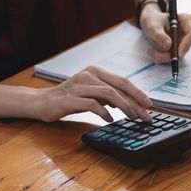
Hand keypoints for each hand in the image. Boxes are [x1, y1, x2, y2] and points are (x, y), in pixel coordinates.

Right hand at [35, 66, 152, 121]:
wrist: (41, 102)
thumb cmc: (70, 98)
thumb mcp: (91, 93)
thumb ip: (108, 95)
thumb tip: (131, 103)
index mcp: (95, 71)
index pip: (122, 81)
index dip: (137, 93)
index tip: (149, 104)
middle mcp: (88, 74)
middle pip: (119, 86)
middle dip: (135, 101)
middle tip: (146, 114)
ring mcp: (79, 85)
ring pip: (108, 93)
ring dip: (124, 106)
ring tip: (132, 117)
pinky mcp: (70, 98)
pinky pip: (92, 104)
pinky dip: (104, 112)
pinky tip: (110, 119)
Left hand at [139, 4, 190, 63]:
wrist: (150, 23)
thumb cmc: (153, 20)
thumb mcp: (152, 26)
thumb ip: (159, 35)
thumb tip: (168, 45)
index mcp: (186, 21)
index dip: (186, 44)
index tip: (178, 54)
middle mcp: (187, 32)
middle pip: (185, 47)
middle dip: (171, 54)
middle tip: (157, 55)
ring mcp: (183, 41)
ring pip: (178, 55)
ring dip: (164, 56)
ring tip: (151, 51)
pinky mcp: (178, 49)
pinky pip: (172, 57)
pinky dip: (162, 57)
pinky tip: (153, 51)